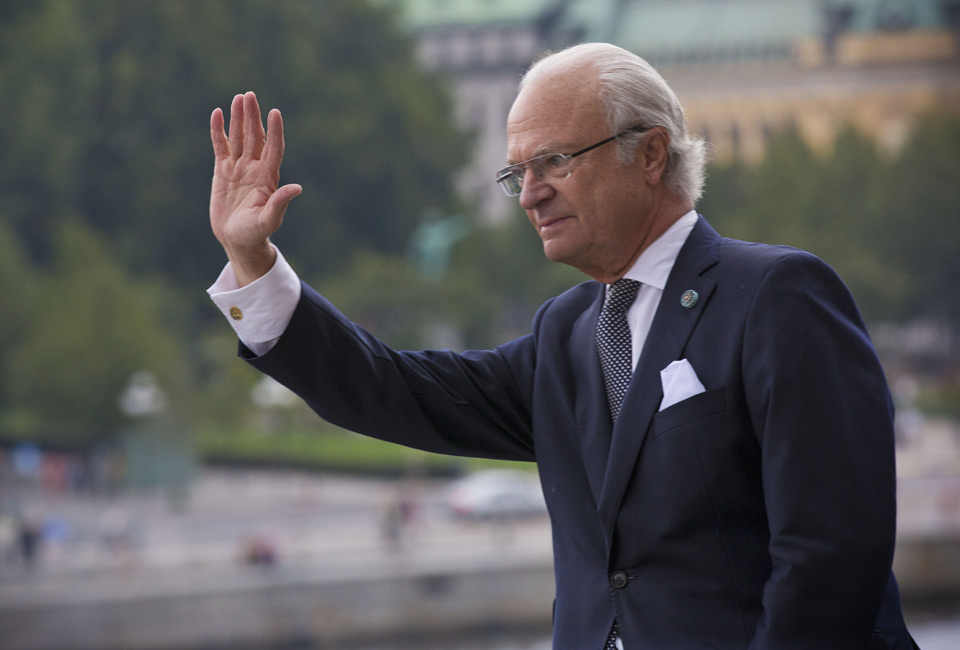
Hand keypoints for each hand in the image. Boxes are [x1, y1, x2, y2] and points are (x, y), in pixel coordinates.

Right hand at [210, 92, 301, 285]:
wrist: (237, 239)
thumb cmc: (256, 233)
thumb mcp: (268, 220)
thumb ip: (280, 203)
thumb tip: (297, 188)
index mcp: (268, 178)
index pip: (273, 148)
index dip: (274, 131)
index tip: (275, 113)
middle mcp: (255, 168)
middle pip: (255, 137)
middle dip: (253, 117)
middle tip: (251, 95)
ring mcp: (238, 168)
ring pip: (239, 138)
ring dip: (239, 119)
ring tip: (239, 98)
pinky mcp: (222, 171)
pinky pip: (220, 146)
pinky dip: (219, 131)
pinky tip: (218, 113)